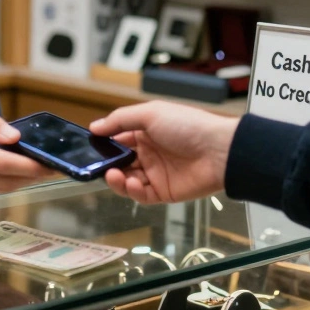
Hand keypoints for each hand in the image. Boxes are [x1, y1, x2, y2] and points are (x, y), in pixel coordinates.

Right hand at [0, 104, 50, 198]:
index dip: (29, 166)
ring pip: (0, 189)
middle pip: (6, 181)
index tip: (49, 164)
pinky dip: (5, 181)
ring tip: (38, 168)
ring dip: (21, 180)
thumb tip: (15, 137)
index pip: (3, 164)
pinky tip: (13, 170)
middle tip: (51, 166)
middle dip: (32, 175)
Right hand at [89, 102, 238, 203]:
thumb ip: (120, 120)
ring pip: (127, 180)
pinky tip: (130, 183)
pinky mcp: (164, 192)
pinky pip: (141, 195)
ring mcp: (156, 173)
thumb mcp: (150, 113)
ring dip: (116, 179)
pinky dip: (132, 191)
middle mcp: (150, 153)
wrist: (220, 152)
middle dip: (107, 165)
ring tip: (113, 175)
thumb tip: (95, 127)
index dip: (104, 144)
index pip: (118, 139)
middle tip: (98, 166)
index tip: (90, 147)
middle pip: (120, 162)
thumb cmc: (188, 126)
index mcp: (146, 132)